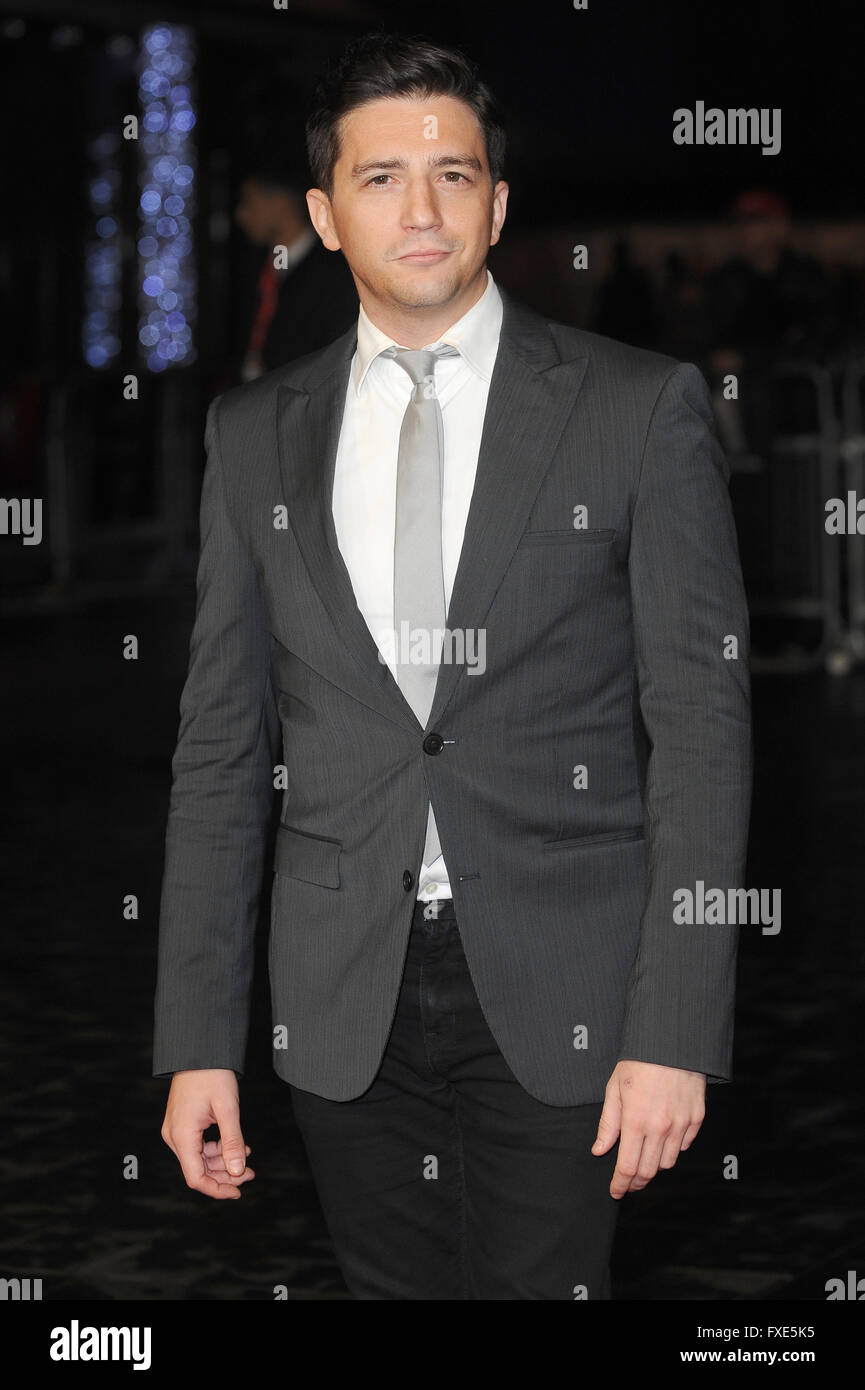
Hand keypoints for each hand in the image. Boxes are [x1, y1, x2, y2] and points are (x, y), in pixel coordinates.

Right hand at [161, 1068, 254, 1199]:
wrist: (199, 1050)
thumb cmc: (212, 1075)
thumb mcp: (228, 1109)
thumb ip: (232, 1142)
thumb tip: (238, 1172)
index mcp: (181, 1135)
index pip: (195, 1177)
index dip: (217, 1189)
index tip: (238, 1192)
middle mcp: (174, 1136)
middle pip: (198, 1169)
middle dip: (225, 1174)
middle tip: (250, 1173)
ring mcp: (176, 1129)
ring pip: (200, 1158)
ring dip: (222, 1161)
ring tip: (247, 1157)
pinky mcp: (182, 1123)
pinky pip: (199, 1145)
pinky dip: (217, 1148)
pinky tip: (236, 1145)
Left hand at [592, 1060, 705, 1198]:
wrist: (672, 1041)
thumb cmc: (639, 1061)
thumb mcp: (614, 1088)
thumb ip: (608, 1123)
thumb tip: (599, 1149)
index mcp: (636, 1121)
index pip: (627, 1166)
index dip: (620, 1184)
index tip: (616, 1191)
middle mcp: (660, 1127)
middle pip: (649, 1170)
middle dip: (636, 1181)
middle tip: (628, 1183)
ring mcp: (681, 1124)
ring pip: (668, 1162)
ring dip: (655, 1166)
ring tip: (645, 1159)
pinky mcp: (697, 1118)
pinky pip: (684, 1145)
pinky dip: (673, 1149)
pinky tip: (663, 1140)